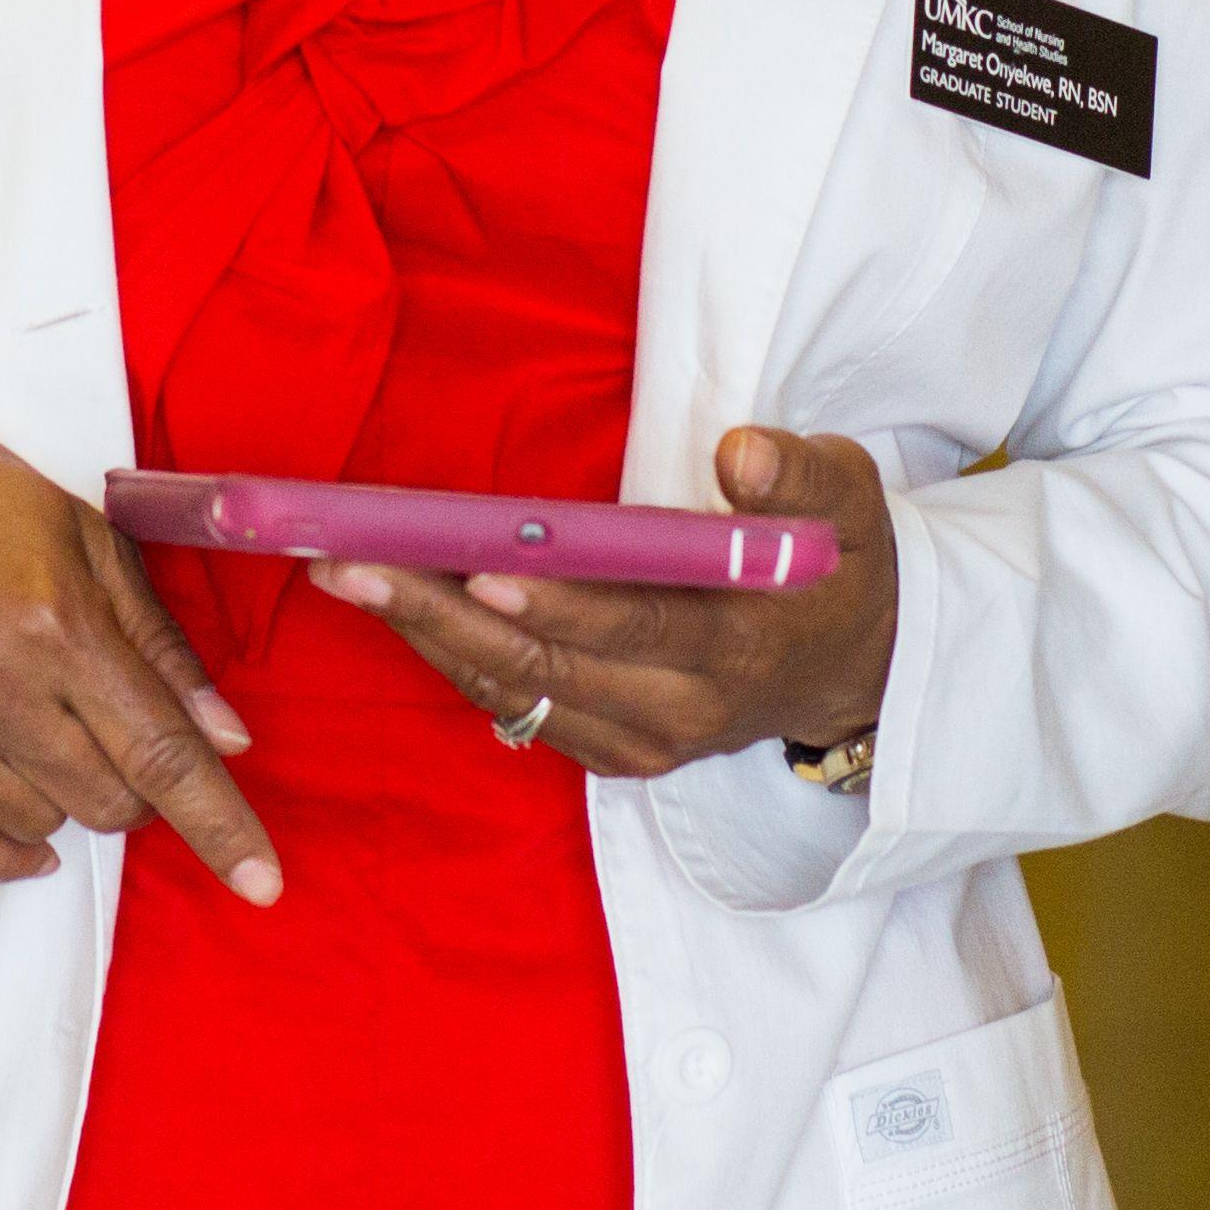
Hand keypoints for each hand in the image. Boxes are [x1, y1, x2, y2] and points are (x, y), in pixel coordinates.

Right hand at [0, 398, 276, 900]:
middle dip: (134, 787)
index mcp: (56, 623)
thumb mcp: (88, 541)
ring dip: (63, 800)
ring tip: (40, 732)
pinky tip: (22, 834)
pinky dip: (0, 854)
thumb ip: (160, 646)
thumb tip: (225, 737)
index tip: (263, 882)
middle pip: (106, 803)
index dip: (220, 823)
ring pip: (37, 828)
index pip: (160, 753)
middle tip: (111, 731)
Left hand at [310, 429, 895, 779]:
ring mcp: (646, 743)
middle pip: (547, 667)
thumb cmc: (838, 559)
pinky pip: (519, 709)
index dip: (560, 600)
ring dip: (428, 637)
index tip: (479, 564)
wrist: (860, 665)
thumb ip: (797, 474)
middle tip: (355, 564)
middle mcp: (685, 709)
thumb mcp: (848, 498)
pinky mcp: (617, 754)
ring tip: (350, 577)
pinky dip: (457, 661)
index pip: (640, 623)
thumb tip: (737, 455)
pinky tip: (402, 611)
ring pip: (517, 693)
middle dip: (442, 614)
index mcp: (743, 643)